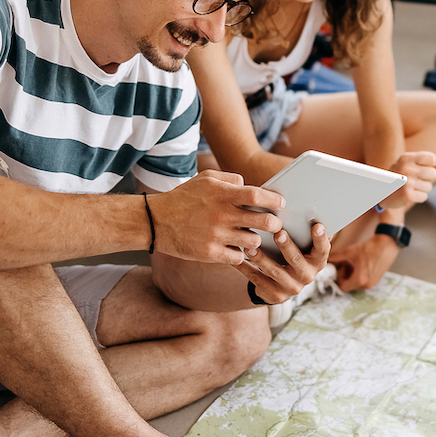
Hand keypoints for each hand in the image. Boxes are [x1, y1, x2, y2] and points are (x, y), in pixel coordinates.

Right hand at [147, 170, 284, 263]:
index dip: (274, 201)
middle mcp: (222, 215)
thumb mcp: (205, 179)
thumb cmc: (184, 198)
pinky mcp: (210, 253)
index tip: (280, 204)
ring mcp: (216, 236)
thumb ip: (230, 179)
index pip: (258, 196)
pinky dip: (240, 254)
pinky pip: (238, 257)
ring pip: (254, 242)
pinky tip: (235, 249)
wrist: (155, 221)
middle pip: (264, 222)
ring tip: (250, 237)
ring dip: (255, 240)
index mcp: (222, 195)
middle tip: (274, 224)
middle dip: (274, 224)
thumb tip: (250, 186)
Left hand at [236, 222, 331, 304]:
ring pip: (275, 271)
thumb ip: (303, 234)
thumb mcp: (302, 249)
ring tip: (250, 248)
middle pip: (297, 260)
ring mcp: (292, 287)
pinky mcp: (275, 295)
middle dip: (287, 246)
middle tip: (278, 233)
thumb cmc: (291, 257)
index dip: (321, 239)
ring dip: (262, 259)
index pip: (323, 250)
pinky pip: (259, 280)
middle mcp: (307, 275)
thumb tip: (307, 209)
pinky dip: (247, 269)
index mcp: (317, 261)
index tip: (317, 226)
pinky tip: (237, 260)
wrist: (280, 286)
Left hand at [329, 233, 397, 292]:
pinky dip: (361, 274)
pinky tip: (363, 262)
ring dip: (353, 274)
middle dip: (346, 275)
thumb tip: (327, 259)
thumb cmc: (370, 248)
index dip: (340, 276)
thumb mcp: (350, 252)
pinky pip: (365, 281)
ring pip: (357, 283)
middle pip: (350, 285)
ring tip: (356, 262)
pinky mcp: (377, 279)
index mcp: (360, 280)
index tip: (343, 266)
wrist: (387, 243)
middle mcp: (367, 284)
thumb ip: (336, 257)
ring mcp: (373, 282)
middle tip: (348, 262)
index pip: (343, 287)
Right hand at [380, 151, 435, 210]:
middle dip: (426, 179)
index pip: (432, 158)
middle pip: (432, 174)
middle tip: (412, 180)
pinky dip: (418, 197)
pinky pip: (424, 196)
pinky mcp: (407, 195)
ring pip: (429, 187)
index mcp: (407, 158)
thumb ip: (428, 166)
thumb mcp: (410, 166)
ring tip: (408, 187)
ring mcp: (407, 182)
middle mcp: (406, 168)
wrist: (380, 193)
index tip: (417, 169)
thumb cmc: (399, 177)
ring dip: (421, 189)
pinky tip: (407, 195)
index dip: (428, 165)